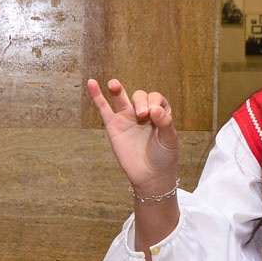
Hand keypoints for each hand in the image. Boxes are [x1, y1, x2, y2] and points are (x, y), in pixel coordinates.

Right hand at [86, 78, 178, 193]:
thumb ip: (165, 123)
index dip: (154, 102)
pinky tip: (91, 83)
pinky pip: (103, 109)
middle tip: (142, 115)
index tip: (155, 114)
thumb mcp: (170, 139)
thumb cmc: (163, 157)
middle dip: (141, 102)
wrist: (151, 176)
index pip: (155, 97)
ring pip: (120, 97)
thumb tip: (155, 110)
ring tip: (114, 84)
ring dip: (116, 89)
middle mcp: (142, 112)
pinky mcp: (113, 126)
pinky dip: (97, 96)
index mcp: (159, 112)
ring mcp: (127, 118)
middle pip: (139, 96)